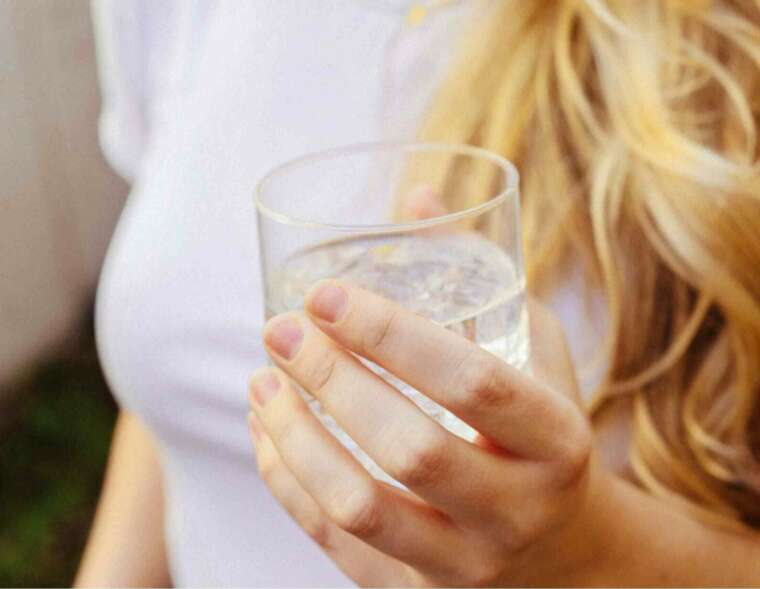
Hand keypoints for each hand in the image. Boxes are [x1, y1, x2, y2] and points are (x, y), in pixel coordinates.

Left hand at [247, 282, 611, 586]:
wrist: (566, 554)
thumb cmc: (545, 435)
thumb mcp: (535, 352)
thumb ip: (479, 276)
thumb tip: (417, 195)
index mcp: (557, 442)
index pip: (474, 384)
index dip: (393, 335)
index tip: (326, 293)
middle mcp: (516, 510)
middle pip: (410, 448)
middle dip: (331, 380)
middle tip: (280, 329)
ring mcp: (465, 563)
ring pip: (362, 507)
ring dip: (295, 438)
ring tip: (260, 379)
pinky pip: (337, 544)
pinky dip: (288, 483)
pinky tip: (265, 430)